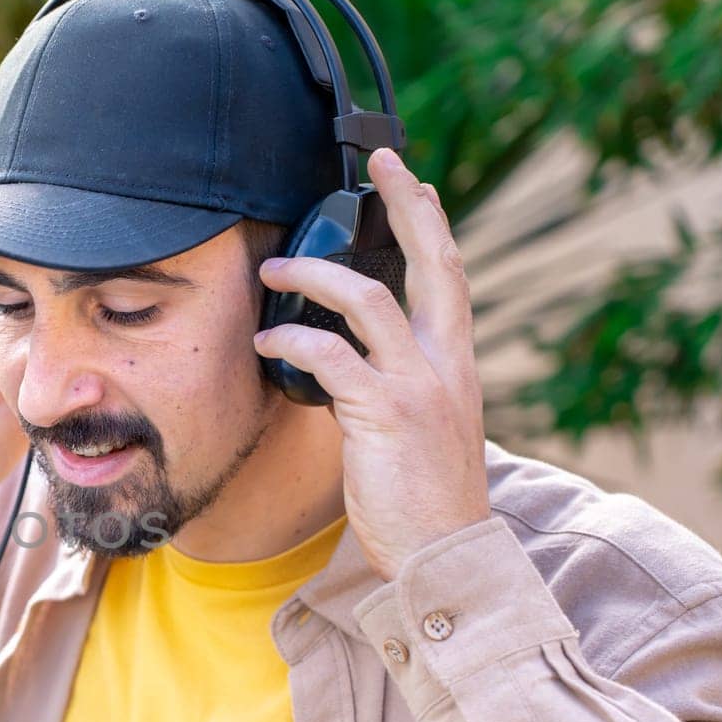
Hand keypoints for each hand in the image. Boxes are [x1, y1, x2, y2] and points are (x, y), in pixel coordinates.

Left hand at [253, 147, 490, 581]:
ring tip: (273, 272)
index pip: (450, 275)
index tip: (411, 181)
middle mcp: (445, 364)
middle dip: (406, 205)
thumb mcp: (423, 430)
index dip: (432, 222)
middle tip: (380, 163)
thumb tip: (352, 363)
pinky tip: (265, 346)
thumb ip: (399, 387)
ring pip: (368, 298)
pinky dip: (292, 342)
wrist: (443, 557)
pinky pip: (330, 355)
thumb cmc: (423, 500)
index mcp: (456, 364)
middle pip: (431, 262)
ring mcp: (418, 386)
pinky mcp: (385, 413)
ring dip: (314, 276)